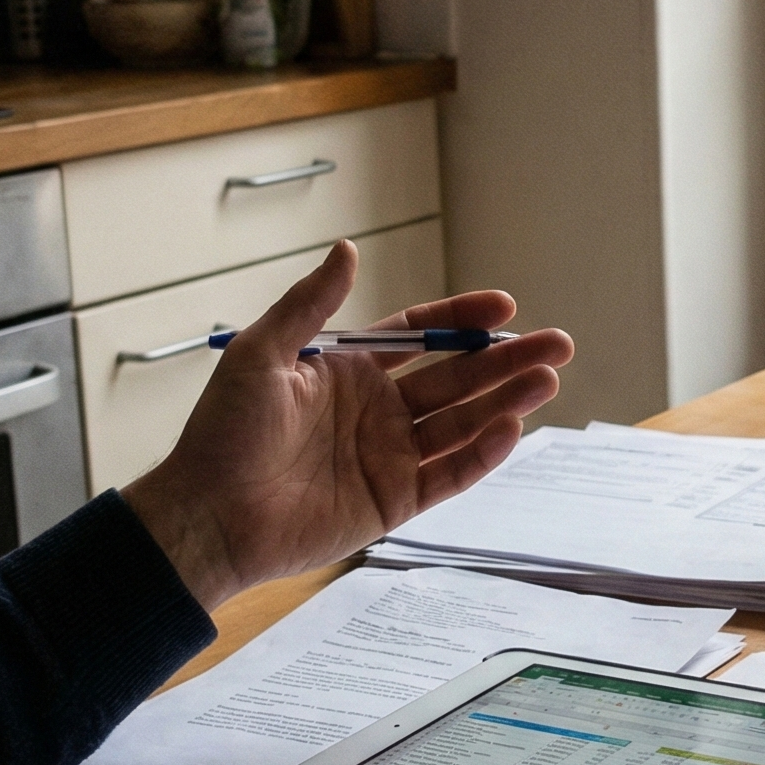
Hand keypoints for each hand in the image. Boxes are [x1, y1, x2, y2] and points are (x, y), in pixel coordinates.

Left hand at [122, 241, 573, 611]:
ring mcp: (390, 456)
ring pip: (464, 422)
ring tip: (548, 380)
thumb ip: (311, 305)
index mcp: (349, 371)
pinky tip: (510, 429)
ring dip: (507, 401)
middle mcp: (378, 410)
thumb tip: (348, 249)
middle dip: (507, 360)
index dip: (463, 320)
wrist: (208, 515)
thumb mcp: (261, 354)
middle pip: (457, 378)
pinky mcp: (396, 501)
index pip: (420, 336)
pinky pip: (451, 473)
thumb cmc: (222, 434)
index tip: (505, 308)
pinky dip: (483, 453)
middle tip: (557, 343)